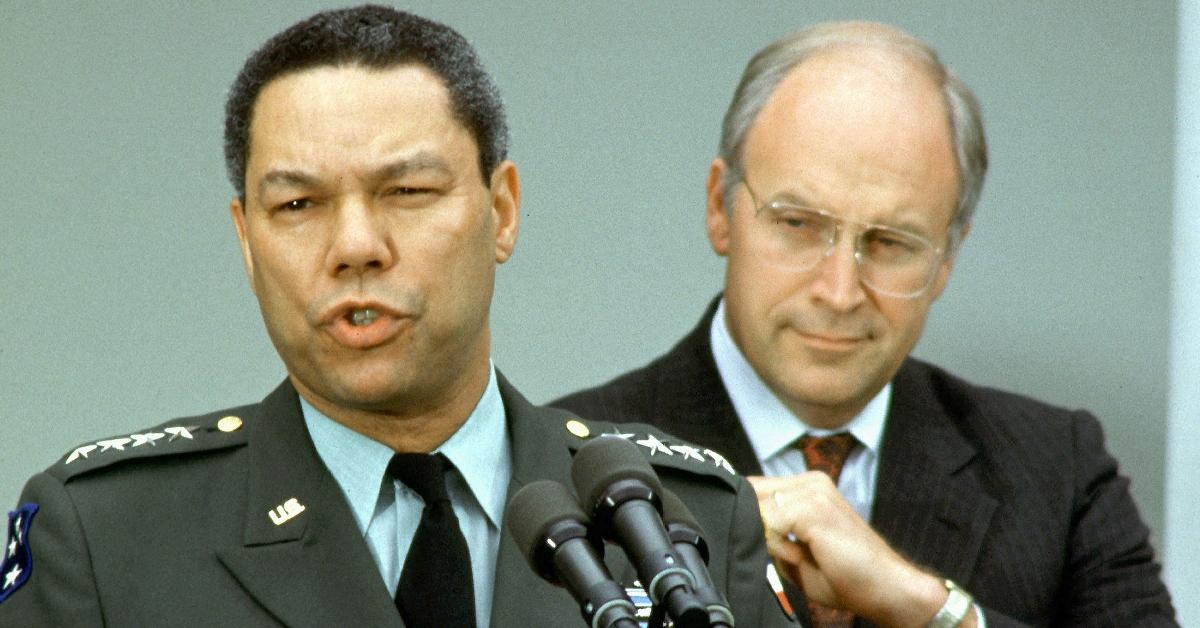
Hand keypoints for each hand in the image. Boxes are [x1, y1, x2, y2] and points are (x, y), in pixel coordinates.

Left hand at [748, 474, 972, 627]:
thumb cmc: (844, 574)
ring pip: (760, 511)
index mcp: (809, 486)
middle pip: (753, 493)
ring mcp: (814, 491)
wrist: (884, 587)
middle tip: (790, 551)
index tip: (761, 538)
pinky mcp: (814, 507)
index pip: (757, 488)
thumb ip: (770, 532)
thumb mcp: (796, 549)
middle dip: (757, 525)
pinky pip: (770, 525)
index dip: (748, 514)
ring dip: (772, 540)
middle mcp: (812, 481)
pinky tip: (806, 555)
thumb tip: (743, 524)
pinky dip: (781, 547)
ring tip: (803, 554)